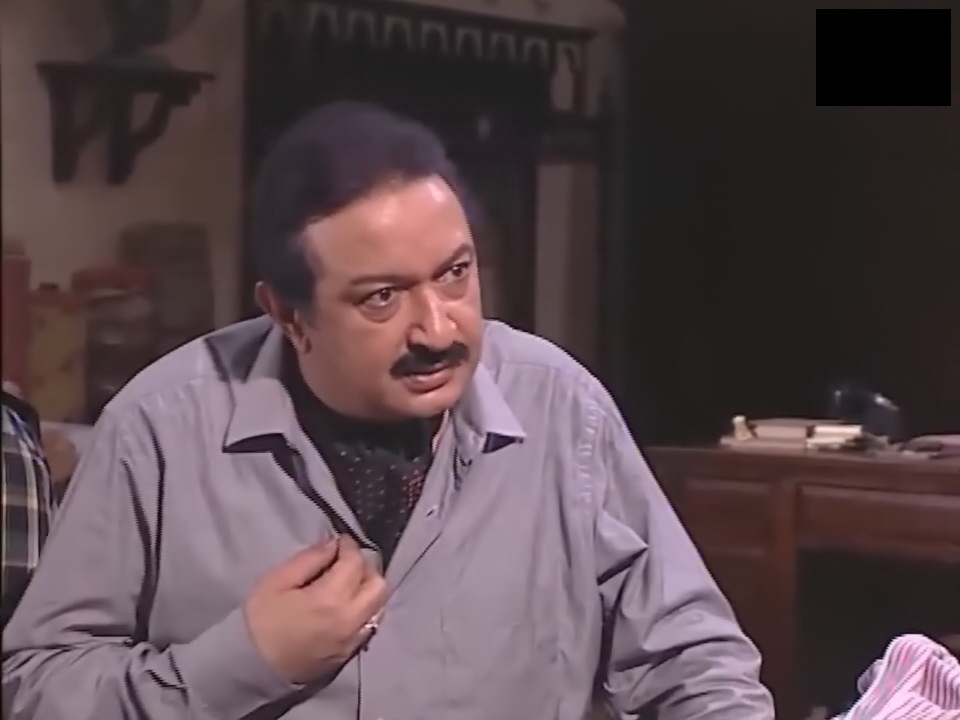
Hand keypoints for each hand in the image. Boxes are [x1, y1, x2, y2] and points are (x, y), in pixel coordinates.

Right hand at [245, 535, 386, 684]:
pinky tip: (347, 604)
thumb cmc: (261, 621)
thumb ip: (309, 559)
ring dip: (368, 588)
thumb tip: (332, 546)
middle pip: (378, 584)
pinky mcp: (351, 651)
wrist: (255, 668)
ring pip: (379, 605)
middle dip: (365, 567)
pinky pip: (371, 623)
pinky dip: (365, 607)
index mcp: (331, 598)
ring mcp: (354, 638)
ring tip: (348, 583)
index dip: (349, 546)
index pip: (355, 563)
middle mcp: (350, 618)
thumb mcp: (276, 581)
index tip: (340, 541)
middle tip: (346, 561)